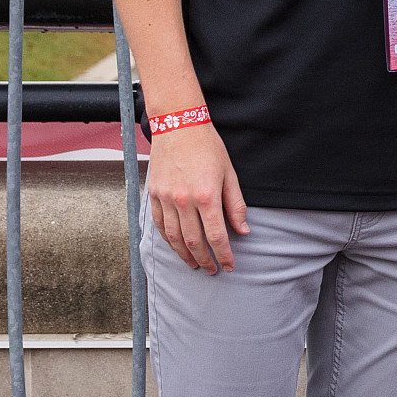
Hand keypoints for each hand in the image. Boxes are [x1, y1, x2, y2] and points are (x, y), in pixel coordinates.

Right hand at [148, 122, 248, 273]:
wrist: (178, 125)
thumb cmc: (207, 147)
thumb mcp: (229, 174)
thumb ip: (235, 205)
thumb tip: (243, 230)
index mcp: (206, 196)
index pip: (217, 236)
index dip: (223, 255)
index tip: (229, 266)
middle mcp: (183, 200)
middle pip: (194, 242)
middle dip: (204, 260)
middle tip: (212, 271)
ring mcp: (165, 198)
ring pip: (173, 237)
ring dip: (184, 255)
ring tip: (194, 265)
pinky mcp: (153, 194)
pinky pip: (159, 224)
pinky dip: (168, 240)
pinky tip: (176, 247)